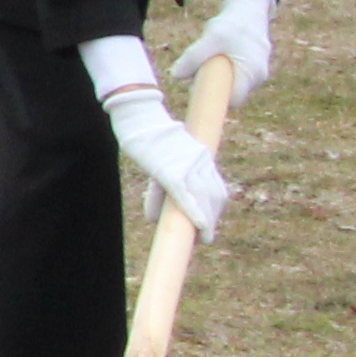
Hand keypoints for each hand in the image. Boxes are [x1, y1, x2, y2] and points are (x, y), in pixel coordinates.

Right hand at [96, 77, 230, 239]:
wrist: (140, 118)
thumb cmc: (145, 137)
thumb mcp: (159, 162)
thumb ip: (160, 188)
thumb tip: (155, 216)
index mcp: (200, 157)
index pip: (214, 186)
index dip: (214, 207)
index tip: (210, 223)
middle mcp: (200, 162)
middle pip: (213, 195)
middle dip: (211, 217)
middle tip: (207, 237)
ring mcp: (188, 166)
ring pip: (203, 199)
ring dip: (206, 221)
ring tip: (204, 238)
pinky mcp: (173, 172)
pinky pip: (188, 197)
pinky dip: (196, 213)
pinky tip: (200, 227)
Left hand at [171, 0, 275, 109]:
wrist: (249, 12)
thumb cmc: (232, 25)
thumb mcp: (211, 38)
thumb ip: (193, 56)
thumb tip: (174, 75)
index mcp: (251, 73)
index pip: (234, 101)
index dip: (215, 101)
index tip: (196, 92)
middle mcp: (258, 77)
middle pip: (230, 95)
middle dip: (212, 88)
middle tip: (197, 74)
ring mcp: (256, 74)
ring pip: (231, 86)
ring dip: (217, 79)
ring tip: (209, 62)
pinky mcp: (251, 70)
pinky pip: (233, 78)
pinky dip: (222, 73)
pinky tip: (216, 59)